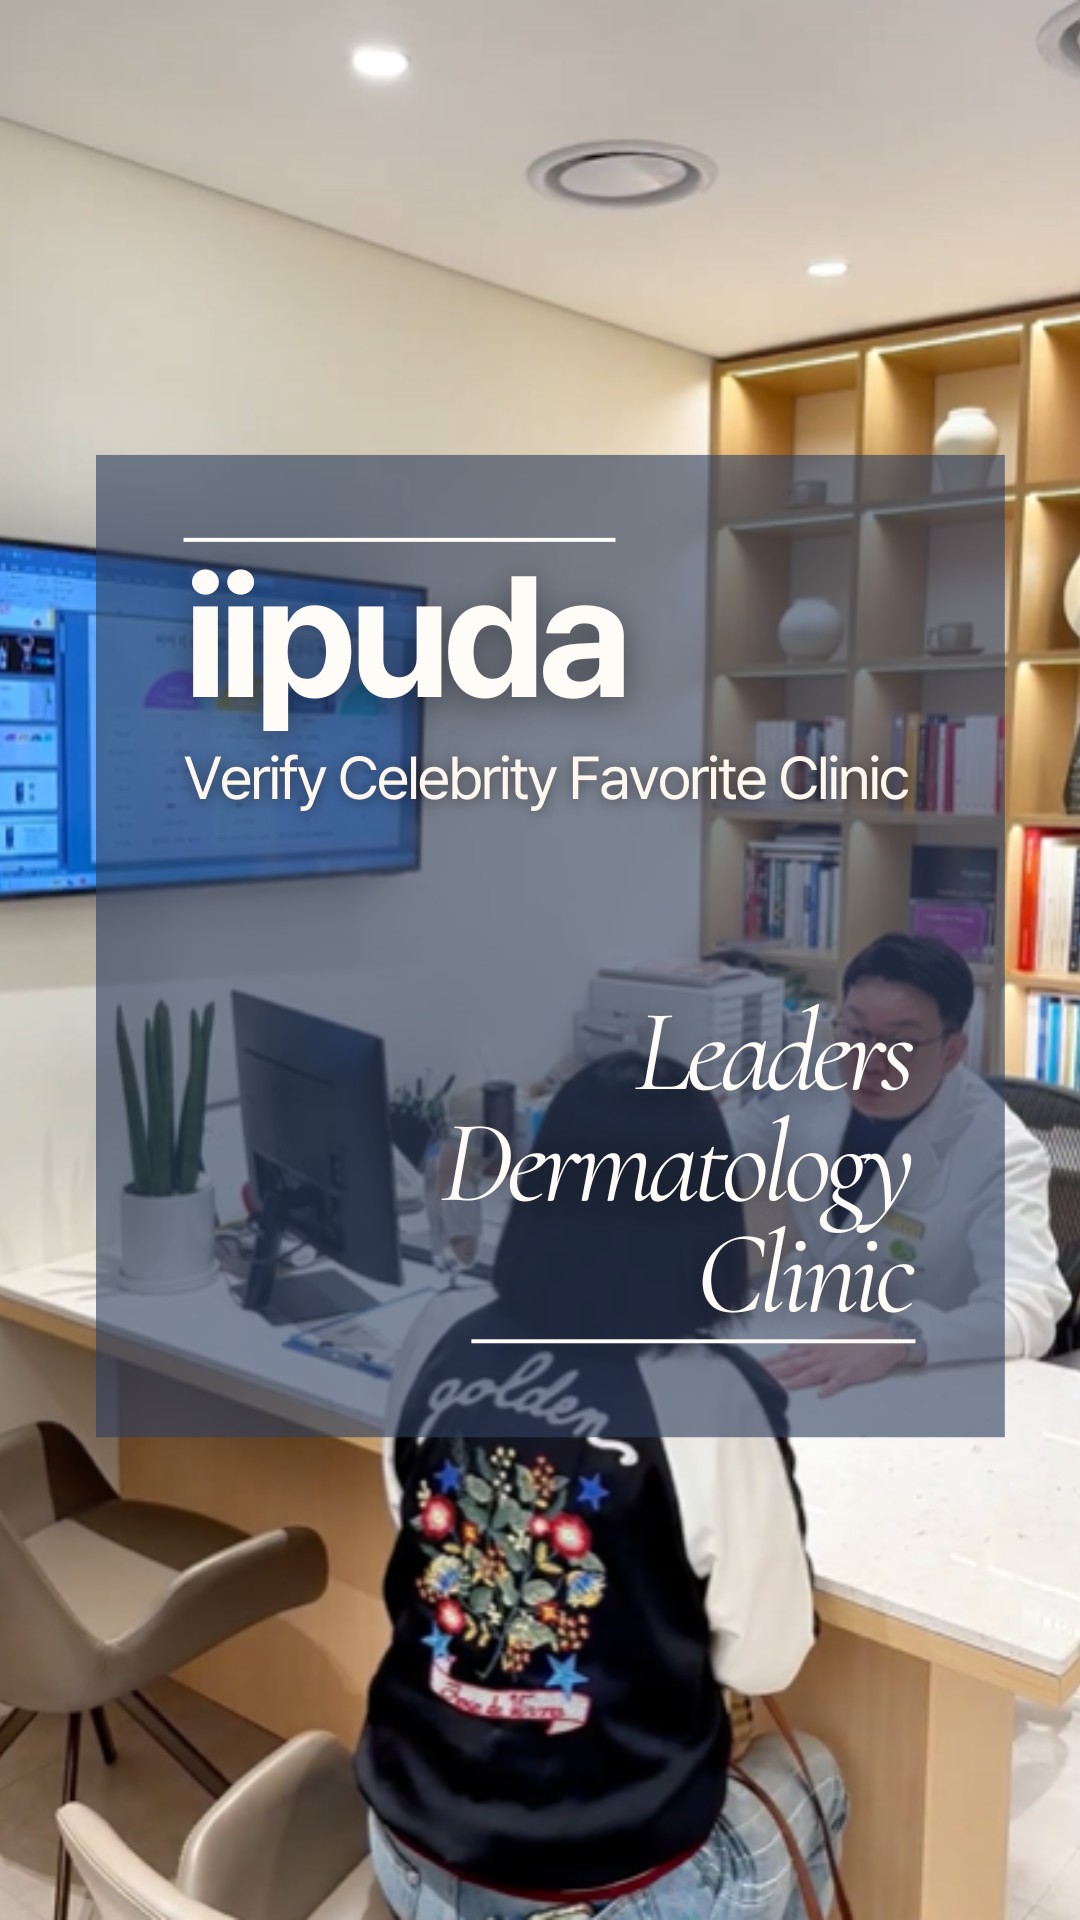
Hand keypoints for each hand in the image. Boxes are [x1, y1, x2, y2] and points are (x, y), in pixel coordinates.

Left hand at [763, 1340, 908, 1397]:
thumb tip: (789, 1348)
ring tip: (780, 1387)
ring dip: (796, 1380)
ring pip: (812, 1373)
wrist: (882, 1342)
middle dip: (776, 1371)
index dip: (772, 1362)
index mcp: (817, 1348)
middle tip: (758, 1376)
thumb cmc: (855, 1343)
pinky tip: (821, 1394)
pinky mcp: (850, 1374)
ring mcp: (836, 1365)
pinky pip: (839, 1381)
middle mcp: (822, 1355)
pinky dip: (830, 1387)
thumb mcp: (828, 1341)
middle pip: (795, 1364)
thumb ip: (808, 1346)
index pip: (789, 1356)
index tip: (755, 1367)